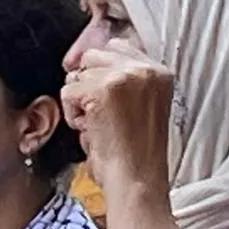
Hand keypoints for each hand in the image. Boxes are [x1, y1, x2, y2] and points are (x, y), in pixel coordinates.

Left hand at [62, 40, 173, 195]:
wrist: (138, 181)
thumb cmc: (135, 154)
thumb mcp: (141, 107)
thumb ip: (124, 82)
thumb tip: (82, 65)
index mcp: (160, 71)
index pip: (116, 48)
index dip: (101, 72)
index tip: (103, 99)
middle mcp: (145, 68)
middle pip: (94, 55)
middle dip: (88, 83)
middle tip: (101, 115)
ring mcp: (124, 76)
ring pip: (78, 74)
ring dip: (80, 100)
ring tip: (99, 125)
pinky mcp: (103, 88)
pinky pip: (68, 92)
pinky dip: (72, 115)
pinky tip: (92, 131)